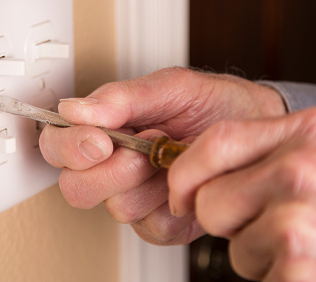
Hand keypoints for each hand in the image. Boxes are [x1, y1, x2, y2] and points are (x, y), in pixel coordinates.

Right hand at [39, 67, 285, 244]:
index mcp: (104, 130)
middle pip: (76, 187)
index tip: (99, 139)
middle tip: (143, 146)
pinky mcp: (160, 224)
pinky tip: (185, 181)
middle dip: (112, 169)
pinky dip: (173, 202)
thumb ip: (121, 97)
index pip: (57, 145)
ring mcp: (135, 197)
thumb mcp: (172, 87)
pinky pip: (152, 227)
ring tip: (173, 156)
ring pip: (117, 207)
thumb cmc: (215, 105)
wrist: (257, 129)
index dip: (69, 146)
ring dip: (150, 181)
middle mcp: (112, 167)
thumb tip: (73, 108)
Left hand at [169, 107, 315, 280]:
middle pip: (210, 199)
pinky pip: (254, 273)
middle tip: (273, 223)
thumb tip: (196, 170)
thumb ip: (273, 149)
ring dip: (259, 252)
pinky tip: (315, 267)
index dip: (187, 171)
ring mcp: (304, 218)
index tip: (182, 191)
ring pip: (232, 243)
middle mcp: (306, 168)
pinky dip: (277, 277)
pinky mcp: (302, 265)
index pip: (216, 141)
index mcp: (312, 131)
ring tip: (306, 244)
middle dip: (230, 221)